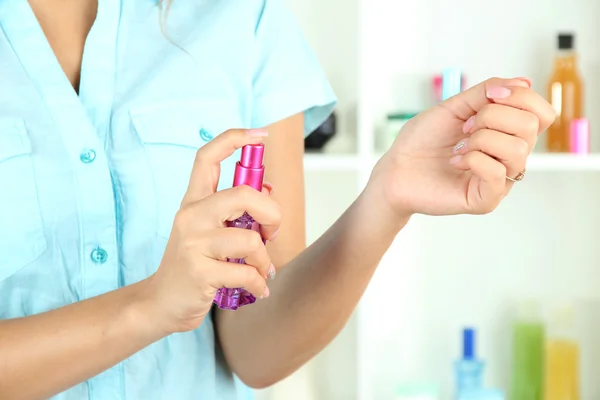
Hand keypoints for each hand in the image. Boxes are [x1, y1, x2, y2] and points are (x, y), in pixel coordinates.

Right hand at [142, 129, 280, 333]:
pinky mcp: (199, 272)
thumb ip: (237, 211)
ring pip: (250, 239)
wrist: (160, 303)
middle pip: (243, 194)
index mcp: (193, 201)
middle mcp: (190, 215)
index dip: (235, 138)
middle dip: (272, 213)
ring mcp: (193, 243)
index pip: (207, 156)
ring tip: (262, 271)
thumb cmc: (194, 264)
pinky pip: (246, 273)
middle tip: (272, 232)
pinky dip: (260, 284)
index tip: (262, 134)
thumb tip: (271, 192)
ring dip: (265, 260)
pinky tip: (258, 289)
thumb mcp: (210, 231)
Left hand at [370, 77, 555, 217]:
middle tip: (465, 127)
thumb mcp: (454, 106)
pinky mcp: (486, 199)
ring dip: (481, 139)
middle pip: (530, 126)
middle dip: (492, 117)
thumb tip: (523, 82)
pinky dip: (473, 159)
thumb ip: (487, 92)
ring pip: (517, 149)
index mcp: (507, 134)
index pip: (541, 113)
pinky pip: (498, 173)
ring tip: (460, 146)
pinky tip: (456, 161)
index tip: (490, 96)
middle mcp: (509, 157)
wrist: (395, 169)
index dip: (521, 97)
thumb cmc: (421, 140)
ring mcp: (500, 180)